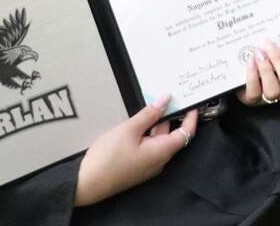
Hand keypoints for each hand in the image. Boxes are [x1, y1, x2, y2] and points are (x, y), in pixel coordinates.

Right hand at [75, 98, 197, 206]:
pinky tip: (137, 123)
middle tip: (165, 97)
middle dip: (168, 117)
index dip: (191, 118)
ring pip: (157, 140)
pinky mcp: (137, 166)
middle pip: (170, 135)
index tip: (192, 104)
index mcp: (162, 151)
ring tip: (148, 106)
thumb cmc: (108, 158)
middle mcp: (159, 160)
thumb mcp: (129, 129)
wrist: (87, 183)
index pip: (185, 134)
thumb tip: (165, 99)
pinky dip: (146, 133)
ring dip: (154, 124)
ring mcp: (148, 164)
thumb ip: (149, 114)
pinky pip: (148, 147)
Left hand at [235, 39, 279, 106]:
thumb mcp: (276, 49)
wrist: (243, 74)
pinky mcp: (253, 100)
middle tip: (268, 44)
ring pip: (274, 90)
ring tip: (259, 53)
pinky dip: (252, 76)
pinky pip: (255, 93)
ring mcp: (270, 96)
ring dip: (266, 69)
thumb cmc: (264, 57)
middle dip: (279, 60)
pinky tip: (250, 62)